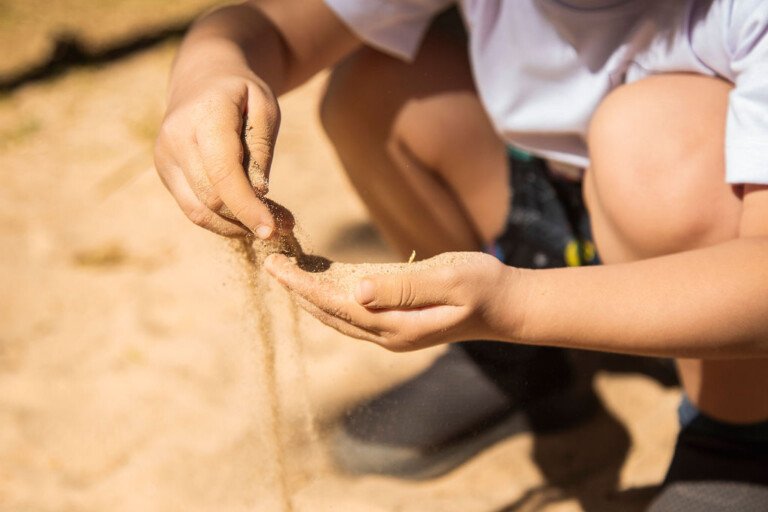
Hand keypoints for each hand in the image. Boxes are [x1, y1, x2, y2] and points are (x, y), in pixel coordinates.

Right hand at [154, 72, 282, 237]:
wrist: (203, 77)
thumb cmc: (242, 92)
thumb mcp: (266, 108)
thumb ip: (262, 148)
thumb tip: (259, 193)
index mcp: (204, 116)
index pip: (224, 174)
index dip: (248, 208)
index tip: (273, 230)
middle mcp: (176, 138)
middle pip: (212, 198)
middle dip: (248, 219)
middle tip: (285, 225)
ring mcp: (165, 158)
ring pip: (199, 211)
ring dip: (236, 226)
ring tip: (270, 223)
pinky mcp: (166, 173)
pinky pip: (193, 208)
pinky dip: (222, 220)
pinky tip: (247, 216)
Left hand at [264, 252, 517, 351]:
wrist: (507, 306)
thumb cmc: (483, 287)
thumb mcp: (449, 280)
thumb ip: (404, 286)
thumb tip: (356, 290)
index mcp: (397, 325)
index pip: (336, 305)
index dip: (302, 286)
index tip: (274, 266)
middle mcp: (387, 335)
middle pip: (329, 313)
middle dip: (298, 289)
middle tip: (270, 261)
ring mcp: (391, 332)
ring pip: (338, 314)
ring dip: (311, 293)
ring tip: (287, 267)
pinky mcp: (396, 323)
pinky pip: (354, 311)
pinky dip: (332, 294)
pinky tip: (321, 277)